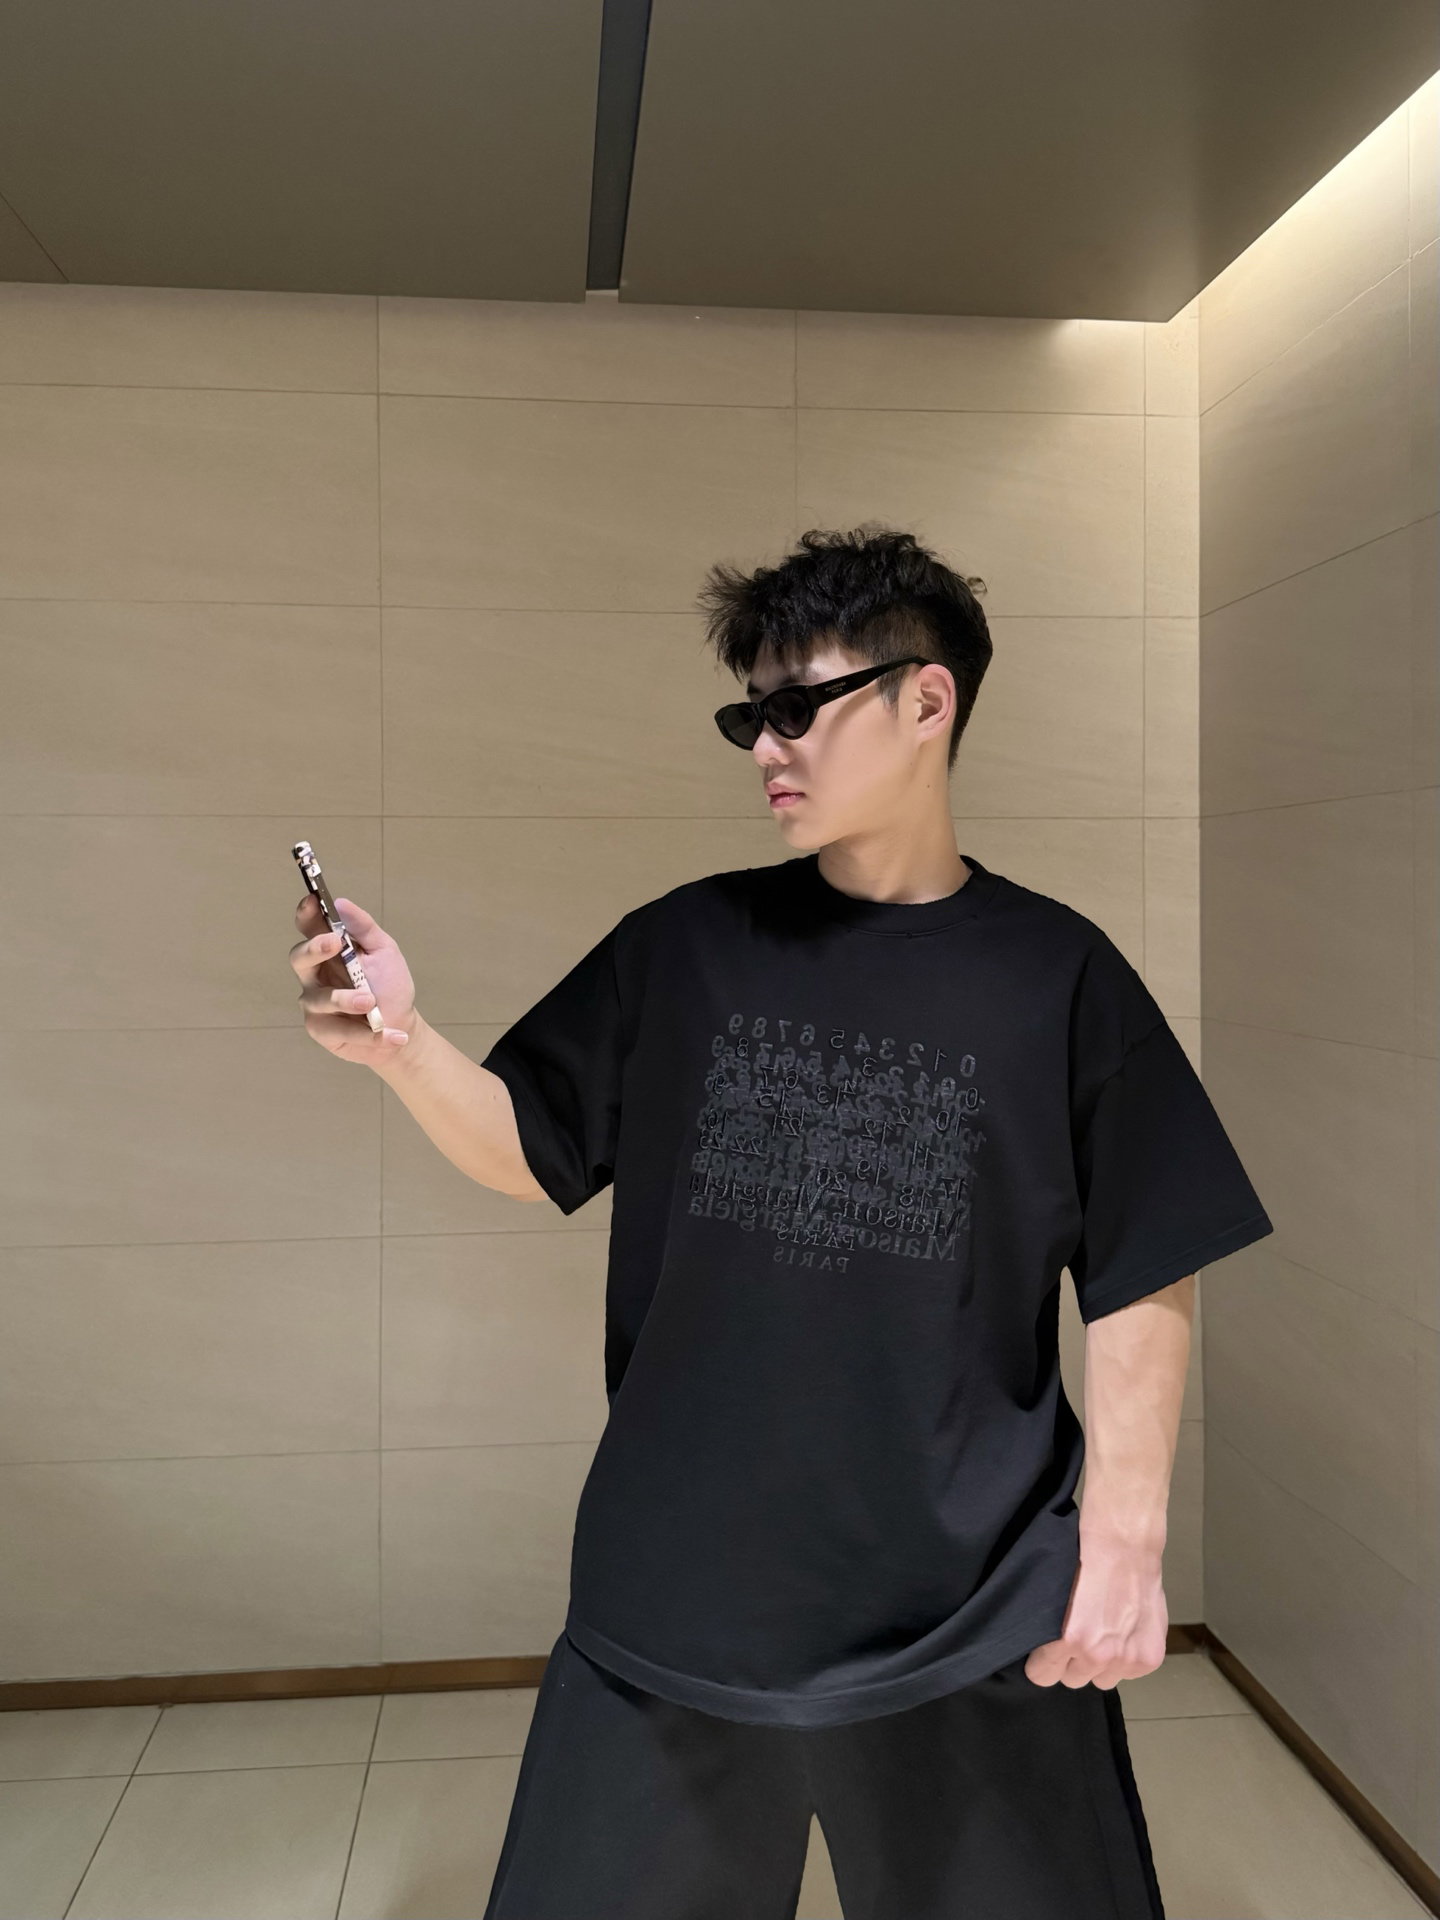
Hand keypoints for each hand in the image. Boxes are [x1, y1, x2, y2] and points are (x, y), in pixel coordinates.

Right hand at [290, 893, 417, 1063]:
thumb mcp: (385, 952)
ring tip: (372, 1003)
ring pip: (320, 998)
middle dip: (314, 949)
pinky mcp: (321, 1030)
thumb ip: (365, 928)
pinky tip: (392, 1035)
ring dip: (347, 999)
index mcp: (329, 951)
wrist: (401, 1026)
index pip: (309, 928)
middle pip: (299, 957)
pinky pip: (338, 1030)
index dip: (306, 914)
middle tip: (335, 943)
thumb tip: (341, 902)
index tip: (312, 900)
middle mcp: (315, 975)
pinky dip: (368, 1034)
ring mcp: (315, 1003)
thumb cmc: (389, 986)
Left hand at [1022, 1534, 1168, 1689]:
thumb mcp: (1053, 1597)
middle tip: (1080, 1638)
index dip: (1043, 1662)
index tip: (1046, 1653)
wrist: (1124, 1547)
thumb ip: (1050, 1633)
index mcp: (1068, 1639)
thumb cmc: (1085, 1563)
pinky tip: (1126, 1633)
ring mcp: (1126, 1659)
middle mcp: (1098, 1655)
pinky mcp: (1150, 1658)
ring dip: (1102, 1665)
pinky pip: (1129, 1674)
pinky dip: (1128, 1659)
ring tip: (1106, 1635)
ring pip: (1103, 1680)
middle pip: (1073, 1680)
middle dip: (1073, 1663)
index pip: (1042, 1676)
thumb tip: (1043, 1651)